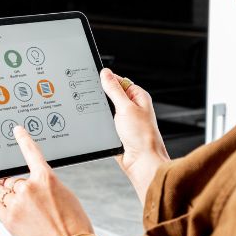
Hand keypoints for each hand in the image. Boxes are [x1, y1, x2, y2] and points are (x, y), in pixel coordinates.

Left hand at [0, 125, 93, 235]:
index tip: (17, 131)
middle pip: (13, 178)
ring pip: (0, 188)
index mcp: (46, 179)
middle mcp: (28, 189)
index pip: (32, 153)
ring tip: (1, 191)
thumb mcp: (66, 198)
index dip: (23, 140)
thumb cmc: (74, 228)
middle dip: (14, 183)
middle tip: (18, 192)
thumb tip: (32, 188)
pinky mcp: (8, 219)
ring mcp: (16, 204)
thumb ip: (46, 188)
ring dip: (0, 188)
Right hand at [100, 68, 169, 202]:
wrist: (141, 162)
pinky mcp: (116, 131)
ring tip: (100, 116)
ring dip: (100, 113)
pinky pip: (104, 123)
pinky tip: (98, 126)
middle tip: (92, 98)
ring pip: (105, 110)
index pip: (119, 81)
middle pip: (110, 95)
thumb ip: (114, 89)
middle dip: (101, 98)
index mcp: (138, 96)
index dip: (107, 79)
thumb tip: (106, 73)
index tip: (94, 77)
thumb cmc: (142, 136)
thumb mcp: (126, 107)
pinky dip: (100, 124)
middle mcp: (132, 107)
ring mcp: (123, 120)